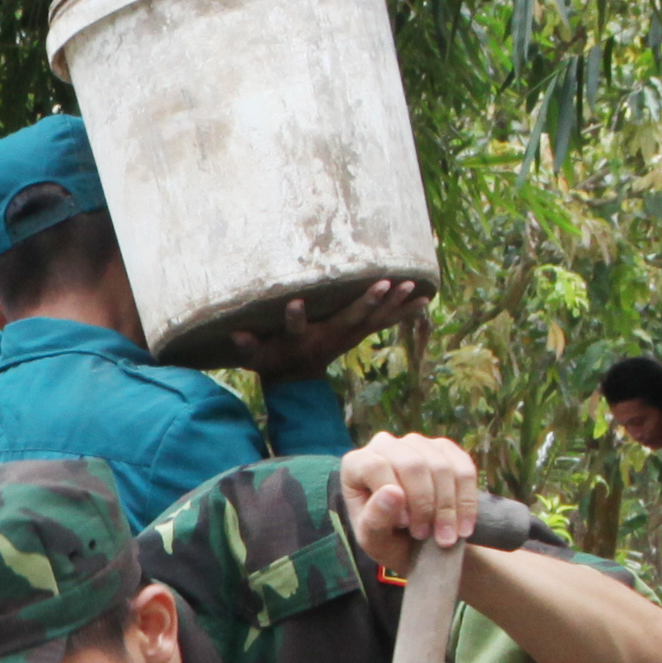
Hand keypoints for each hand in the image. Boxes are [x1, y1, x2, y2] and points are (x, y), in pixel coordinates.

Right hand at [216, 275, 425, 380]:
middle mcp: (329, 338)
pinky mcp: (359, 333)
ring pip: (374, 320)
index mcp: (302, 340)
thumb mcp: (256, 356)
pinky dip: (405, 311)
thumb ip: (247, 346)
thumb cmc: (273, 360)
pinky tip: (426, 299)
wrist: (297, 377)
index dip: (294, 318)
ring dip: (393, 304)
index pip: (295, 328)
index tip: (294, 304)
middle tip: (383, 285)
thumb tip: (235, 335)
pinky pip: (386, 322)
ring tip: (412, 285)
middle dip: (365, 302)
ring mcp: (348, 336)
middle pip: (348, 320)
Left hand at [333, 432, 490, 571]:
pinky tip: (463, 527)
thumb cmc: (386, 539)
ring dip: (448, 507)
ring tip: (445, 538)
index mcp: (356, 464)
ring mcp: (417, 443)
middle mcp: (385, 445)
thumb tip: (393, 493)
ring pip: (441, 467)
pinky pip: (464, 469)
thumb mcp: (374, 539)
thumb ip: (375, 520)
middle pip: (412, 464)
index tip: (406, 525)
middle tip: (428, 535)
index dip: (394, 497)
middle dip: (425, 505)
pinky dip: (466, 501)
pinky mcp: (445, 449)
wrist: (417, 543)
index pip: (375, 466)